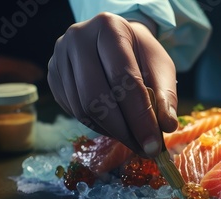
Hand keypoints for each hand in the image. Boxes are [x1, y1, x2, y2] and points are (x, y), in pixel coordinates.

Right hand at [48, 12, 177, 156]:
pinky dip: (96, 126)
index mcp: (110, 28)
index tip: (153, 145)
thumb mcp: (161, 68)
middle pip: (96, 97)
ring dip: (110, 132)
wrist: (116, 40)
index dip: (139, 117)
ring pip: (82, 108)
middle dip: (123, 131)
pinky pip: (72, 110)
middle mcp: (78, 38)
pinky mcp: (53, 74)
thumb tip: (167, 127)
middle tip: (143, 149)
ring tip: (133, 139)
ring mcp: (59, 56)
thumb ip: (166, 97)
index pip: (123, 80)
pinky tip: (115, 127)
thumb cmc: (141, 54)